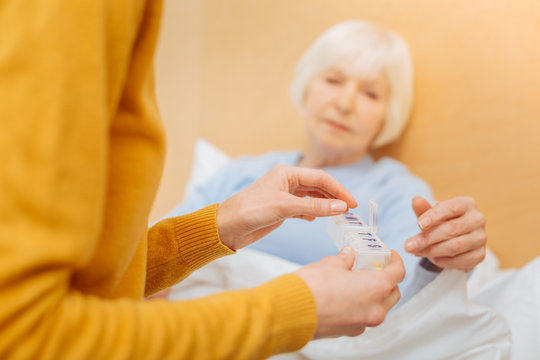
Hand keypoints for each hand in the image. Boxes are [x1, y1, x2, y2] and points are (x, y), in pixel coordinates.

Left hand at [217, 164, 357, 249]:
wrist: (228, 227)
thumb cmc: (250, 210)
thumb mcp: (285, 207)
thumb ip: (314, 206)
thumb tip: (341, 207)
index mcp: (287, 173)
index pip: (320, 178)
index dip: (339, 190)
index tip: (352, 204)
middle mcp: (287, 181)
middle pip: (318, 186)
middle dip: (334, 197)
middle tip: (350, 211)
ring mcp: (284, 195)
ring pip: (311, 197)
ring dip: (325, 205)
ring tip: (339, 216)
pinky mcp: (281, 209)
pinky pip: (303, 207)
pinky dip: (313, 212)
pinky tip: (317, 218)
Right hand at [295, 249, 404, 338]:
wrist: (292, 311)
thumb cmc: (311, 288)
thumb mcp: (330, 264)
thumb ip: (345, 259)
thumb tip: (348, 256)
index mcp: (376, 287)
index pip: (398, 273)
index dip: (396, 261)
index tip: (390, 256)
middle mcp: (375, 308)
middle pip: (393, 293)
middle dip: (388, 280)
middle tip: (376, 268)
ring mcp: (363, 323)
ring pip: (380, 308)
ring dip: (375, 295)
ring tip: (359, 282)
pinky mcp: (350, 331)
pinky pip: (364, 318)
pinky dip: (362, 307)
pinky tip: (348, 297)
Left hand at [404, 196, 486, 270]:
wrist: (454, 239)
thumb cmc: (441, 222)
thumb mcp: (430, 214)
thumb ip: (423, 209)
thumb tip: (416, 200)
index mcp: (467, 204)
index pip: (450, 208)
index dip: (434, 216)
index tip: (419, 224)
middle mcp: (477, 219)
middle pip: (451, 229)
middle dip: (427, 238)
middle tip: (408, 246)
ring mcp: (481, 238)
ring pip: (455, 246)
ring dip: (432, 251)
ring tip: (416, 252)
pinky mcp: (480, 255)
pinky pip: (460, 260)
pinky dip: (443, 261)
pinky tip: (432, 258)